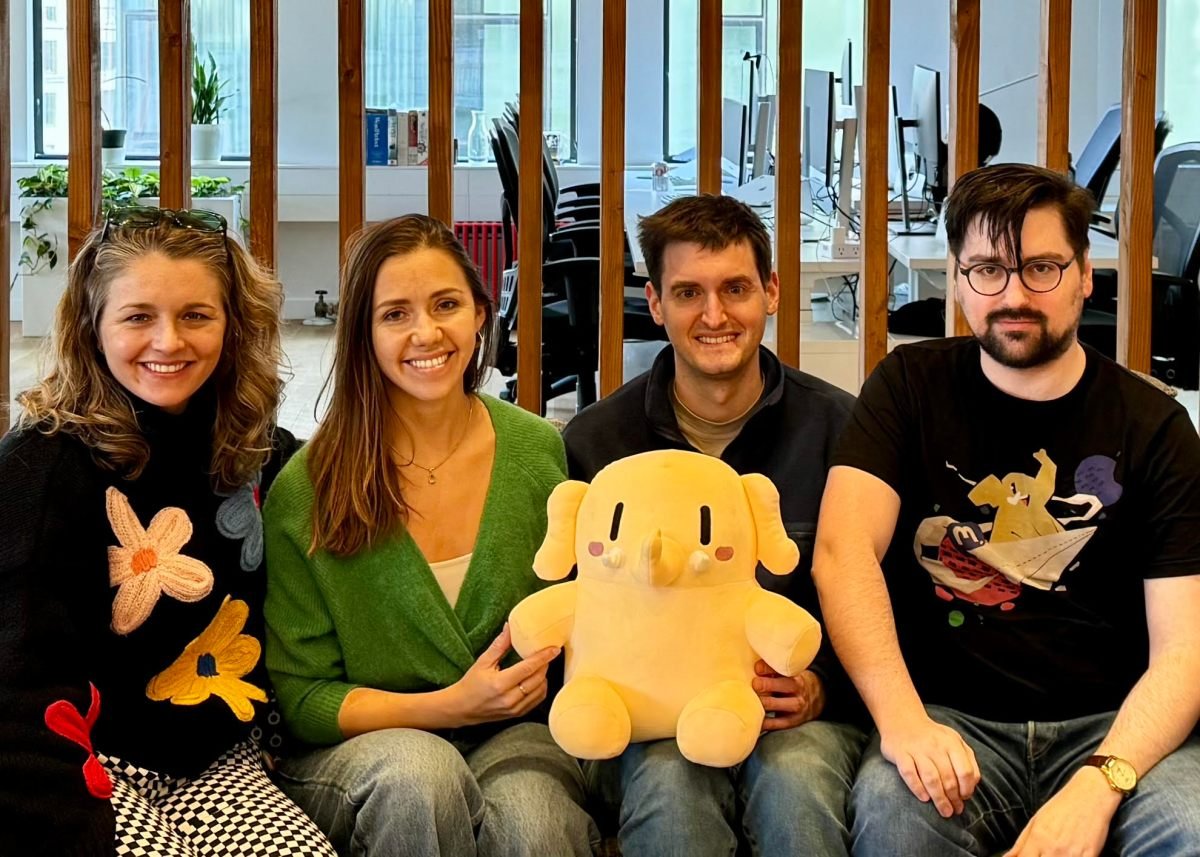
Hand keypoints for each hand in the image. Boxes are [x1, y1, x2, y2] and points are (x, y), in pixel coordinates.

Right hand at [448, 624, 559, 725]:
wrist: (461, 708)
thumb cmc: (470, 684)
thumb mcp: (482, 662)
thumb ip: (499, 646)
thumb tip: (510, 627)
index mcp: (500, 684)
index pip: (528, 668)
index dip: (543, 657)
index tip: (554, 648)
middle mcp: (509, 698)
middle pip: (538, 679)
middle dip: (545, 665)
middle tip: (546, 653)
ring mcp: (514, 709)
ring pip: (540, 690)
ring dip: (544, 676)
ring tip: (540, 665)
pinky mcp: (517, 714)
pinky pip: (537, 700)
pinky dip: (541, 688)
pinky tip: (536, 679)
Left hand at [752, 663, 824, 730]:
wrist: (816, 698)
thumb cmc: (792, 682)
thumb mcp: (788, 673)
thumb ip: (772, 669)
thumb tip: (752, 668)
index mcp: (794, 674)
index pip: (780, 669)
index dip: (767, 668)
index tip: (757, 669)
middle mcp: (797, 689)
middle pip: (779, 686)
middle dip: (763, 685)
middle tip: (753, 685)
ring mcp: (795, 706)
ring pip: (775, 704)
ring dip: (760, 702)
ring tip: (749, 700)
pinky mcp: (792, 721)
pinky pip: (774, 723)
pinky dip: (762, 722)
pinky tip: (753, 719)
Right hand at [878, 712, 979, 817]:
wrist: (902, 720)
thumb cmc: (932, 737)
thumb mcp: (954, 741)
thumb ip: (967, 760)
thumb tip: (971, 785)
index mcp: (951, 743)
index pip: (965, 771)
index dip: (967, 789)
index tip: (964, 798)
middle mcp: (935, 745)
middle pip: (948, 778)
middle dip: (953, 798)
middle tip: (954, 810)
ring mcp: (916, 749)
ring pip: (930, 778)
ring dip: (939, 798)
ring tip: (944, 811)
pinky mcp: (900, 753)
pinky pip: (909, 773)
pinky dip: (917, 787)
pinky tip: (924, 798)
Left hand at [1005, 769, 1119, 856]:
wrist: (1091, 795)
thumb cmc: (1061, 806)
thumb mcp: (1036, 821)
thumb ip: (1020, 844)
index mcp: (1038, 838)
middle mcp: (1054, 848)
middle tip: (1040, 854)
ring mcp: (1073, 854)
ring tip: (1053, 854)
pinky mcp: (1091, 856)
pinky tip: (1069, 855)